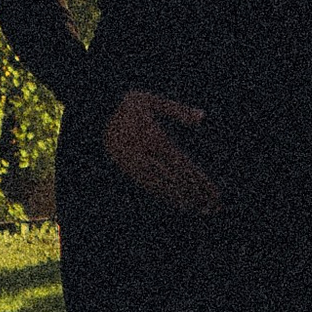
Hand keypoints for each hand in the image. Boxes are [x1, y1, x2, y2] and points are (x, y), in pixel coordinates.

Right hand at [103, 88, 222, 213]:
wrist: (95, 115)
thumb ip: (178, 110)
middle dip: (198, 194)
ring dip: (184, 199)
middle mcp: (147, 156)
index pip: (184, 166)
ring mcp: (137, 165)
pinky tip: (178, 203)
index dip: (201, 181)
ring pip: (164, 187)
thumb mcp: (152, 101)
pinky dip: (166, 196)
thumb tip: (202, 117)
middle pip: (177, 180)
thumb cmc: (130, 106)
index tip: (215, 192)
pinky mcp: (129, 170)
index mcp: (156, 139)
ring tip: (200, 210)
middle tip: (215, 207)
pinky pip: (150, 187)